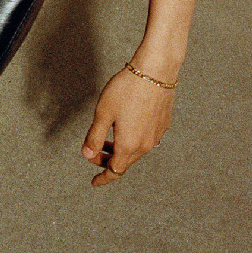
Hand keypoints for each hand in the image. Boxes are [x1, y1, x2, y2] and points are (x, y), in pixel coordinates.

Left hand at [81, 58, 175, 186]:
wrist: (156, 70)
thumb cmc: (127, 89)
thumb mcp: (103, 112)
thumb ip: (94, 136)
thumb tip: (87, 154)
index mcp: (128, 145)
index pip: (114, 171)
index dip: (103, 178)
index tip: (94, 181)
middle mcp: (145, 144)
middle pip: (125, 162)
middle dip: (108, 161)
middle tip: (95, 152)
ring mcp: (157, 135)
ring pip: (136, 151)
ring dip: (121, 150)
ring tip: (109, 137)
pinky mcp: (163, 124)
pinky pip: (146, 139)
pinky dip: (133, 139)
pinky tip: (127, 125)